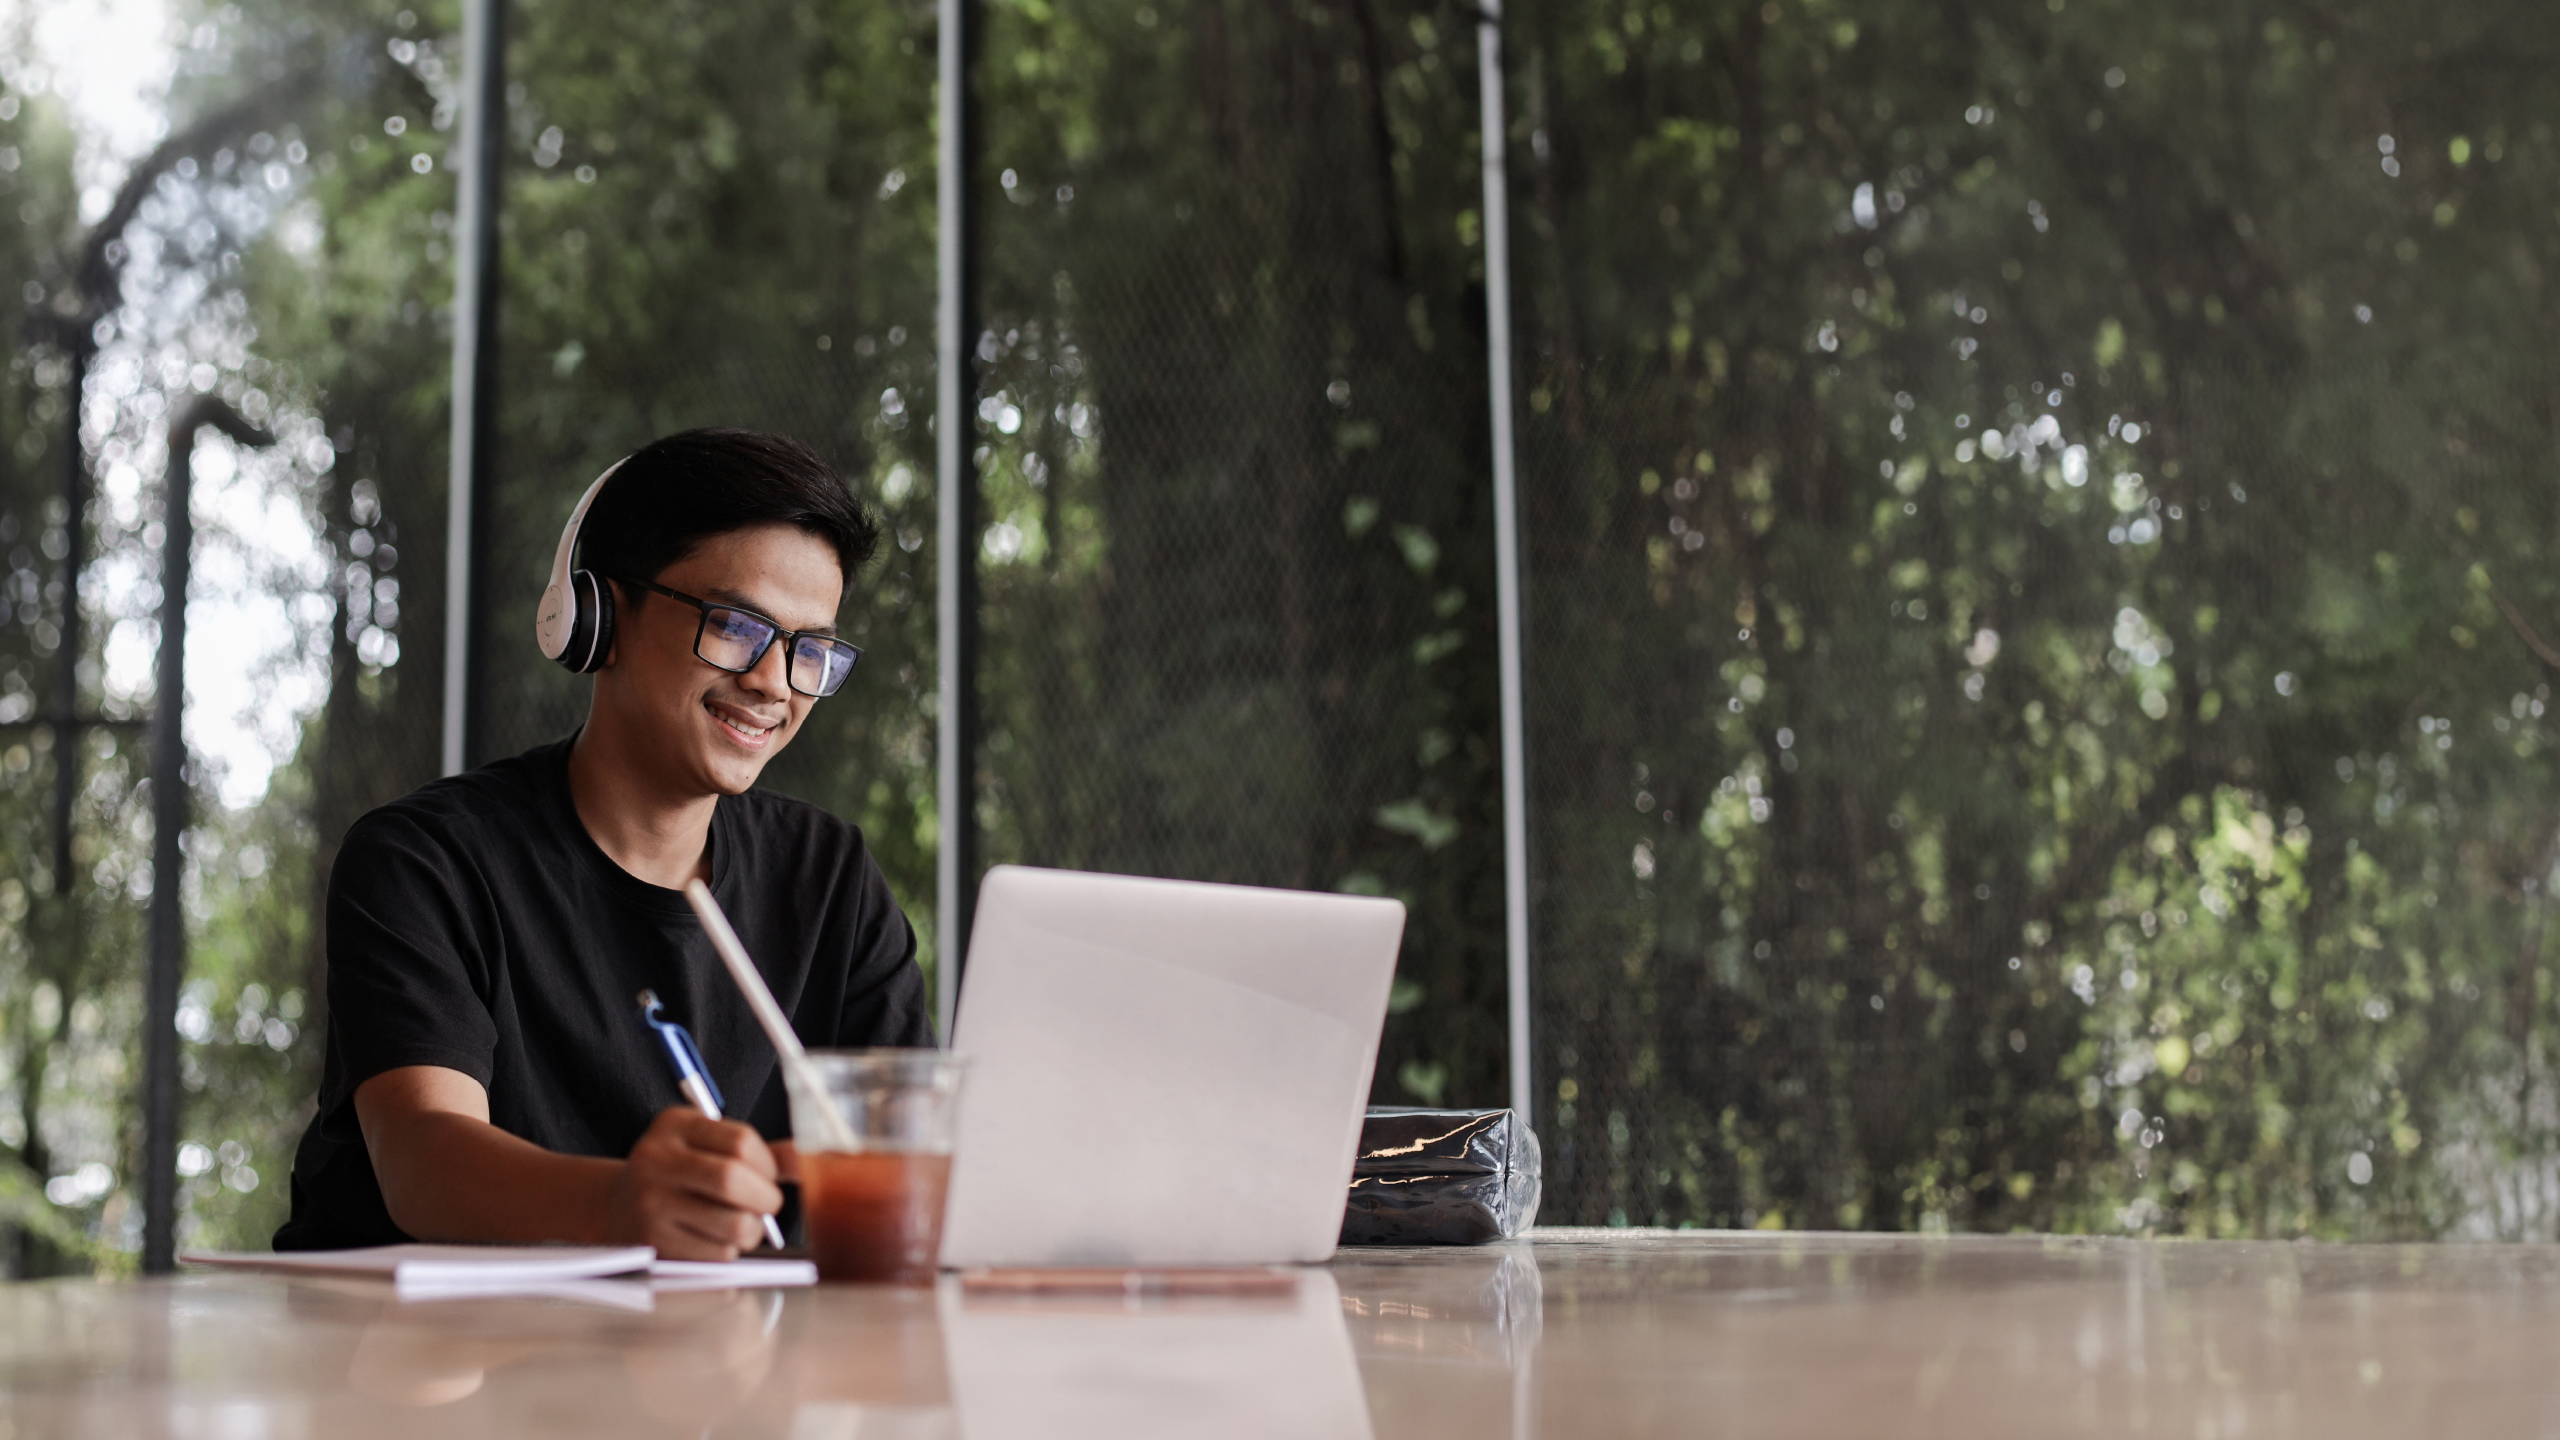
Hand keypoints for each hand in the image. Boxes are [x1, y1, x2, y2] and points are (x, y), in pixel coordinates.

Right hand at [606, 1107, 783, 1259]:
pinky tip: (716, 1240)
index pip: (741, 1141)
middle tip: (767, 1204)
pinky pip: (717, 1254)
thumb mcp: (705, 1145)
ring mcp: (651, 1204)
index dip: (768, 1164)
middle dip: (766, 1198)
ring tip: (742, 1224)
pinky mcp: (653, 1244)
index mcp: (674, 1126)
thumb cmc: (677, 1173)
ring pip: (732, 1224)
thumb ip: (756, 1151)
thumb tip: (805, 1160)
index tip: (768, 1175)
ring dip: (752, 1230)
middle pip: (733, 1180)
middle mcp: (656, 1161)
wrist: (615, 1207)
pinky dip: (729, 1250)